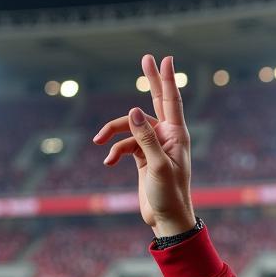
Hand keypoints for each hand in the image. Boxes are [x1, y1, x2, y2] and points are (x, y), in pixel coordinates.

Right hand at [94, 55, 195, 236]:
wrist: (166, 218)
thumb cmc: (169, 195)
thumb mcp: (157, 166)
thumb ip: (145, 138)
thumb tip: (133, 110)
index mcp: (177, 136)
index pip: (171, 101)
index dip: (167, 79)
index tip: (164, 59)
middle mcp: (167, 137)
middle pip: (156, 102)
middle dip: (150, 81)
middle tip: (146, 58)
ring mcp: (154, 146)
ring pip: (130, 128)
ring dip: (113, 133)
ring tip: (98, 142)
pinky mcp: (143, 157)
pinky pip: (125, 145)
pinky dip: (115, 151)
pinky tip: (107, 163)